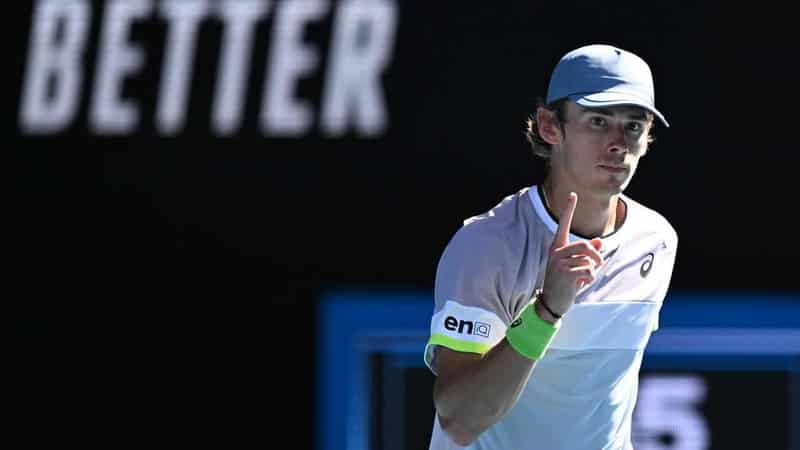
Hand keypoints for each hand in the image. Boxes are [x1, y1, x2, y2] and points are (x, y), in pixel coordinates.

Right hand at [541, 192, 602, 315]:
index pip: (563, 224)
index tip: (572, 194)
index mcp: (557, 247)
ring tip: (586, 277)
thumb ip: (587, 254)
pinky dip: (589, 278)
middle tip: (598, 265)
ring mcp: (559, 262)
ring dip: (592, 270)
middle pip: (585, 245)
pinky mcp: (564, 274)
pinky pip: (588, 271)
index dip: (568, 209)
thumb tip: (600, 242)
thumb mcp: (575, 266)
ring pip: (588, 260)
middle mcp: (556, 252)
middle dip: (596, 256)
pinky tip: (580, 285)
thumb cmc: (564, 282)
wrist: (551, 301)